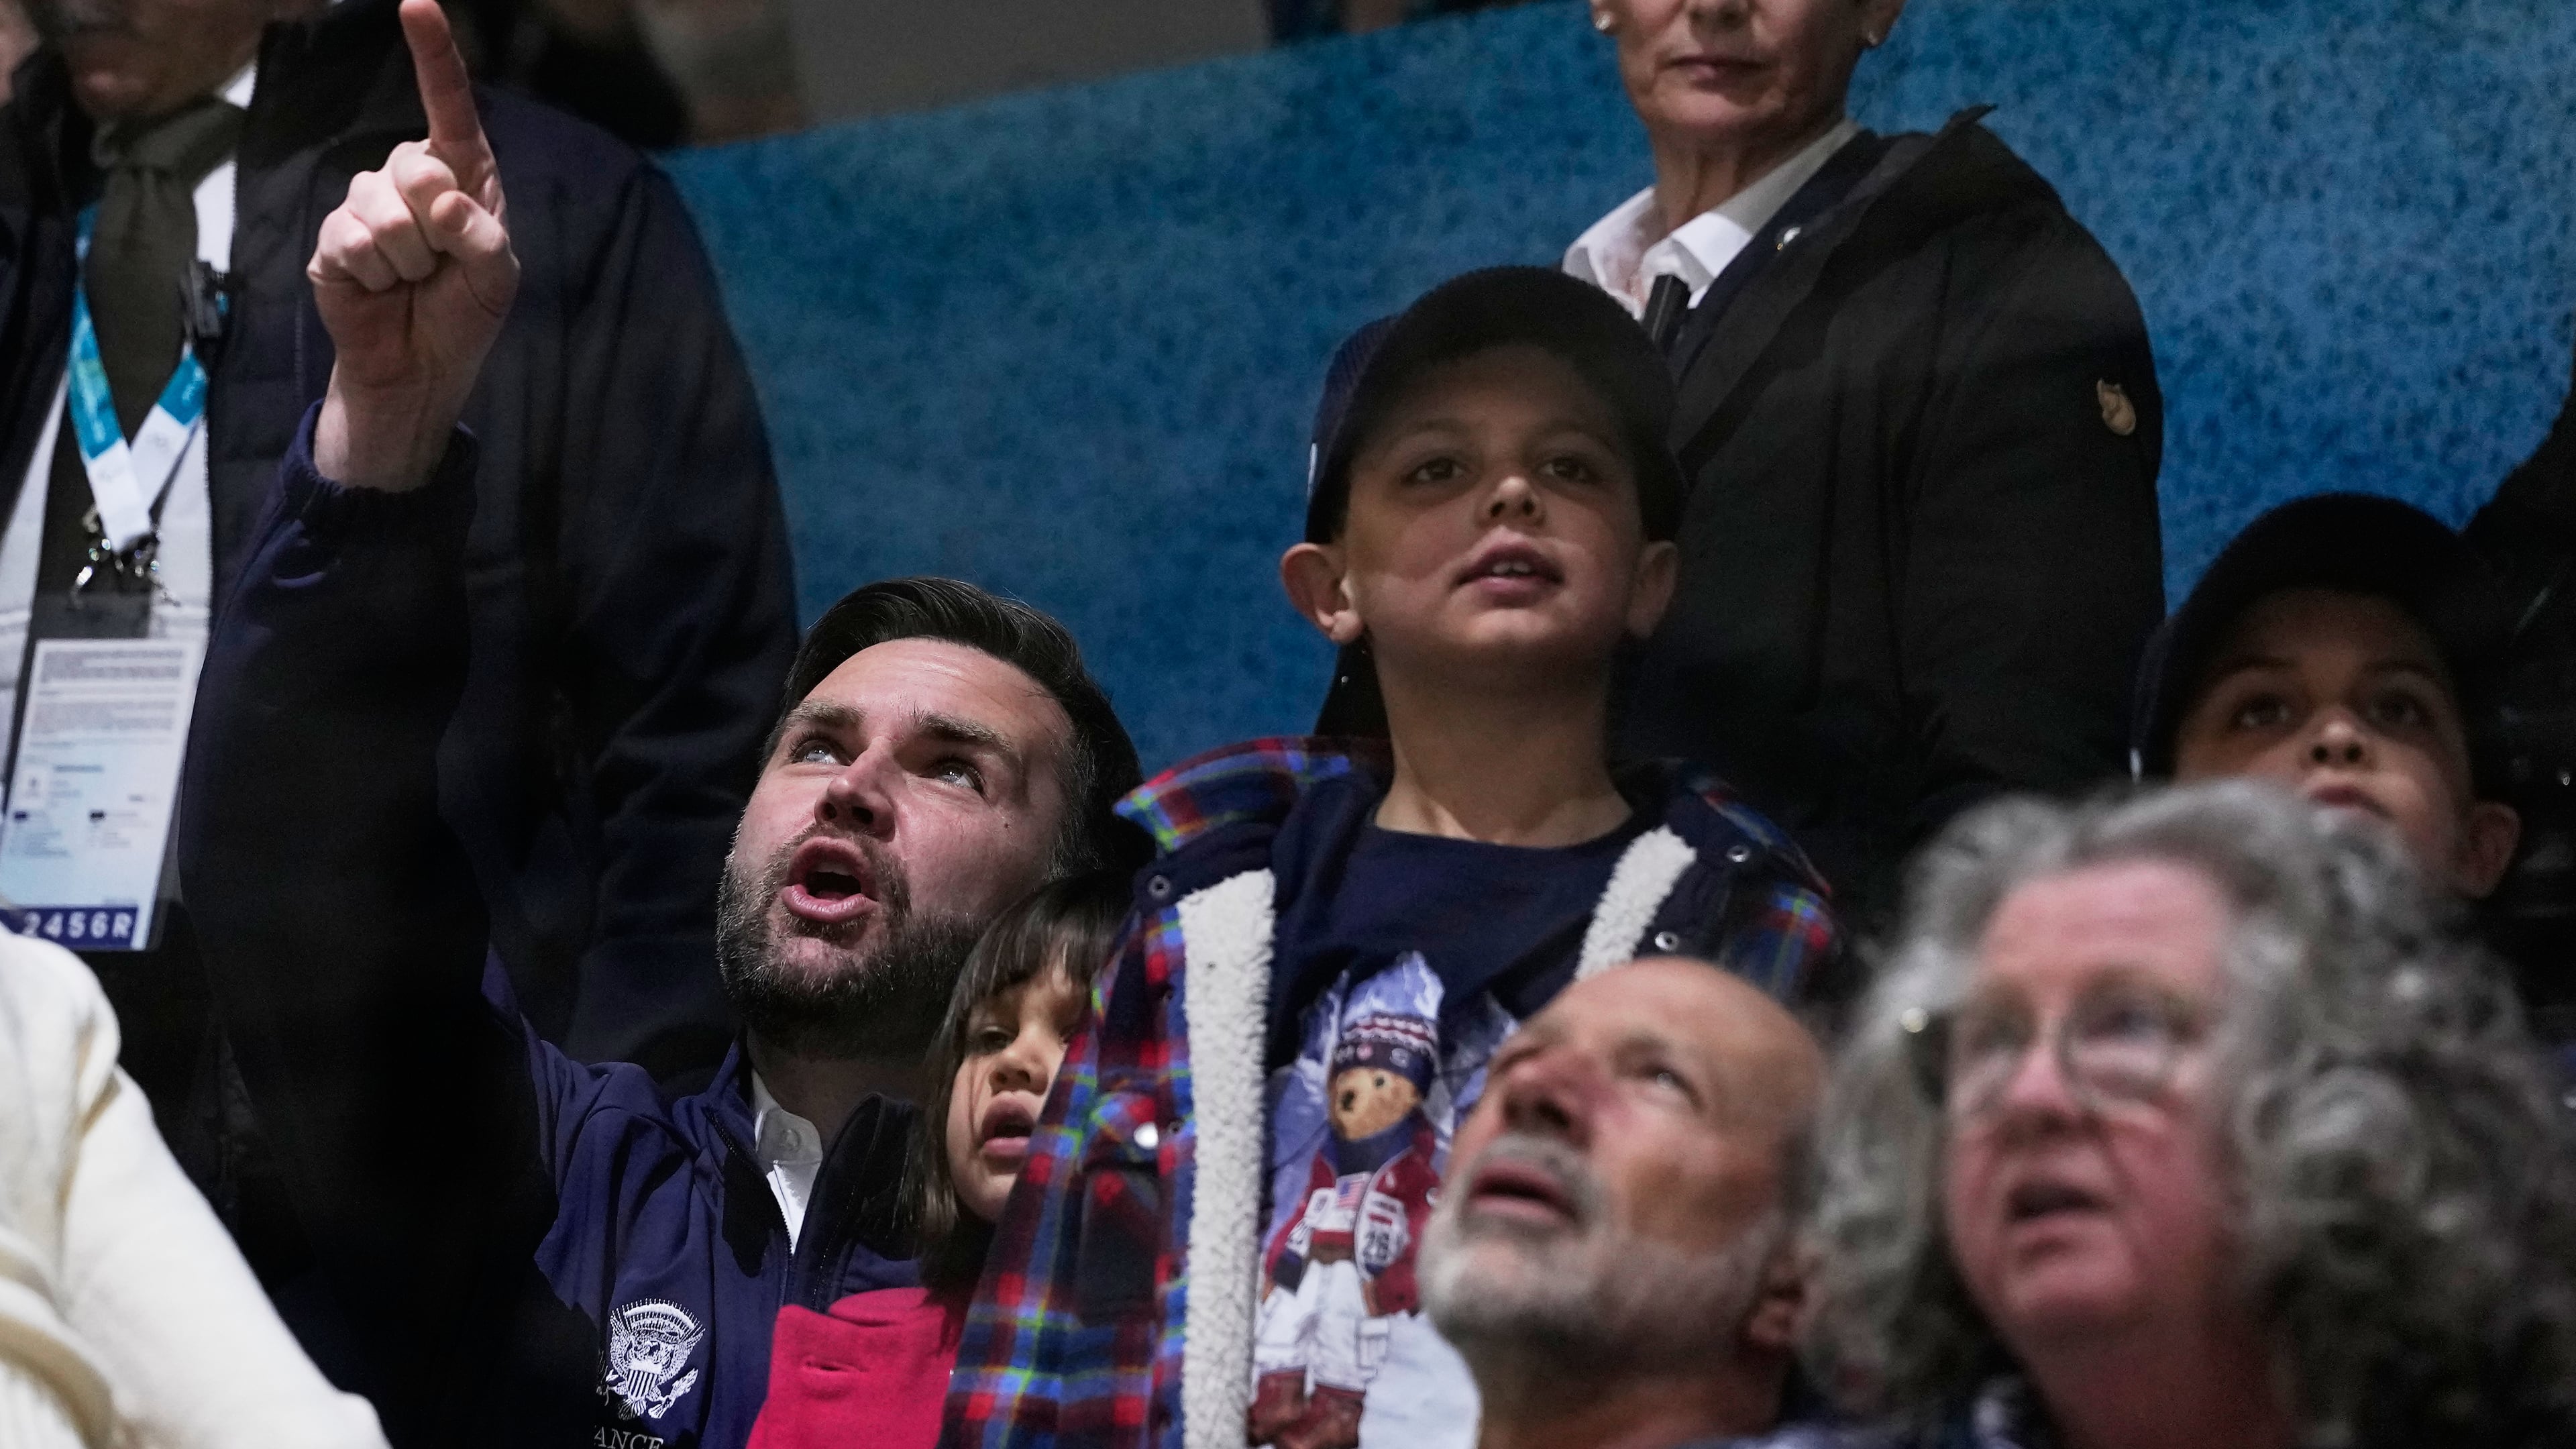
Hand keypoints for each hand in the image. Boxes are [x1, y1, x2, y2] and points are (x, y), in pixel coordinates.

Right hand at [310, 0, 517, 491]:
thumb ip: (483, 236)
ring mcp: (364, 203)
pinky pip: (352, 241)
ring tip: (413, 282)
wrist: (420, 369)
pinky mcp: (332, 238)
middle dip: (438, 227)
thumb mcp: (499, 280)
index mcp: (462, 175)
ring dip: (408, 261)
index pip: (450, 107)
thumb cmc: (465, 315)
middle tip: (441, 266)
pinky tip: (380, 290)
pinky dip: (375, 276)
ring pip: (384, 211)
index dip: (434, 56)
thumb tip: (441, 200)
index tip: (416, 4)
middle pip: (416, 166)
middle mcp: (409, 177)